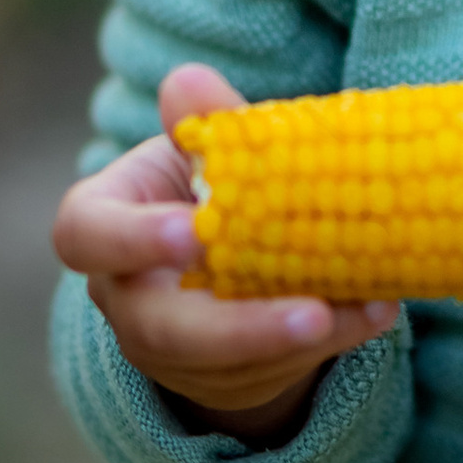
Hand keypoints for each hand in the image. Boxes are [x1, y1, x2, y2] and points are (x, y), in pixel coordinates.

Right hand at [52, 63, 399, 438]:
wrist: (226, 245)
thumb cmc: (201, 178)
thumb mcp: (200, 143)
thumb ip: (202, 120)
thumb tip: (190, 84)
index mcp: (101, 225)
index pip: (85, 237)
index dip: (132, 240)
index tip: (195, 232)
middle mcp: (124, 296)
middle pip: (162, 330)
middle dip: (240, 330)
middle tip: (313, 314)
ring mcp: (168, 350)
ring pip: (226, 364)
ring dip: (303, 340)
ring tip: (369, 307)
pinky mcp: (221, 378)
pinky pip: (272, 371)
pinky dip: (331, 341)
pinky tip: (377, 309)